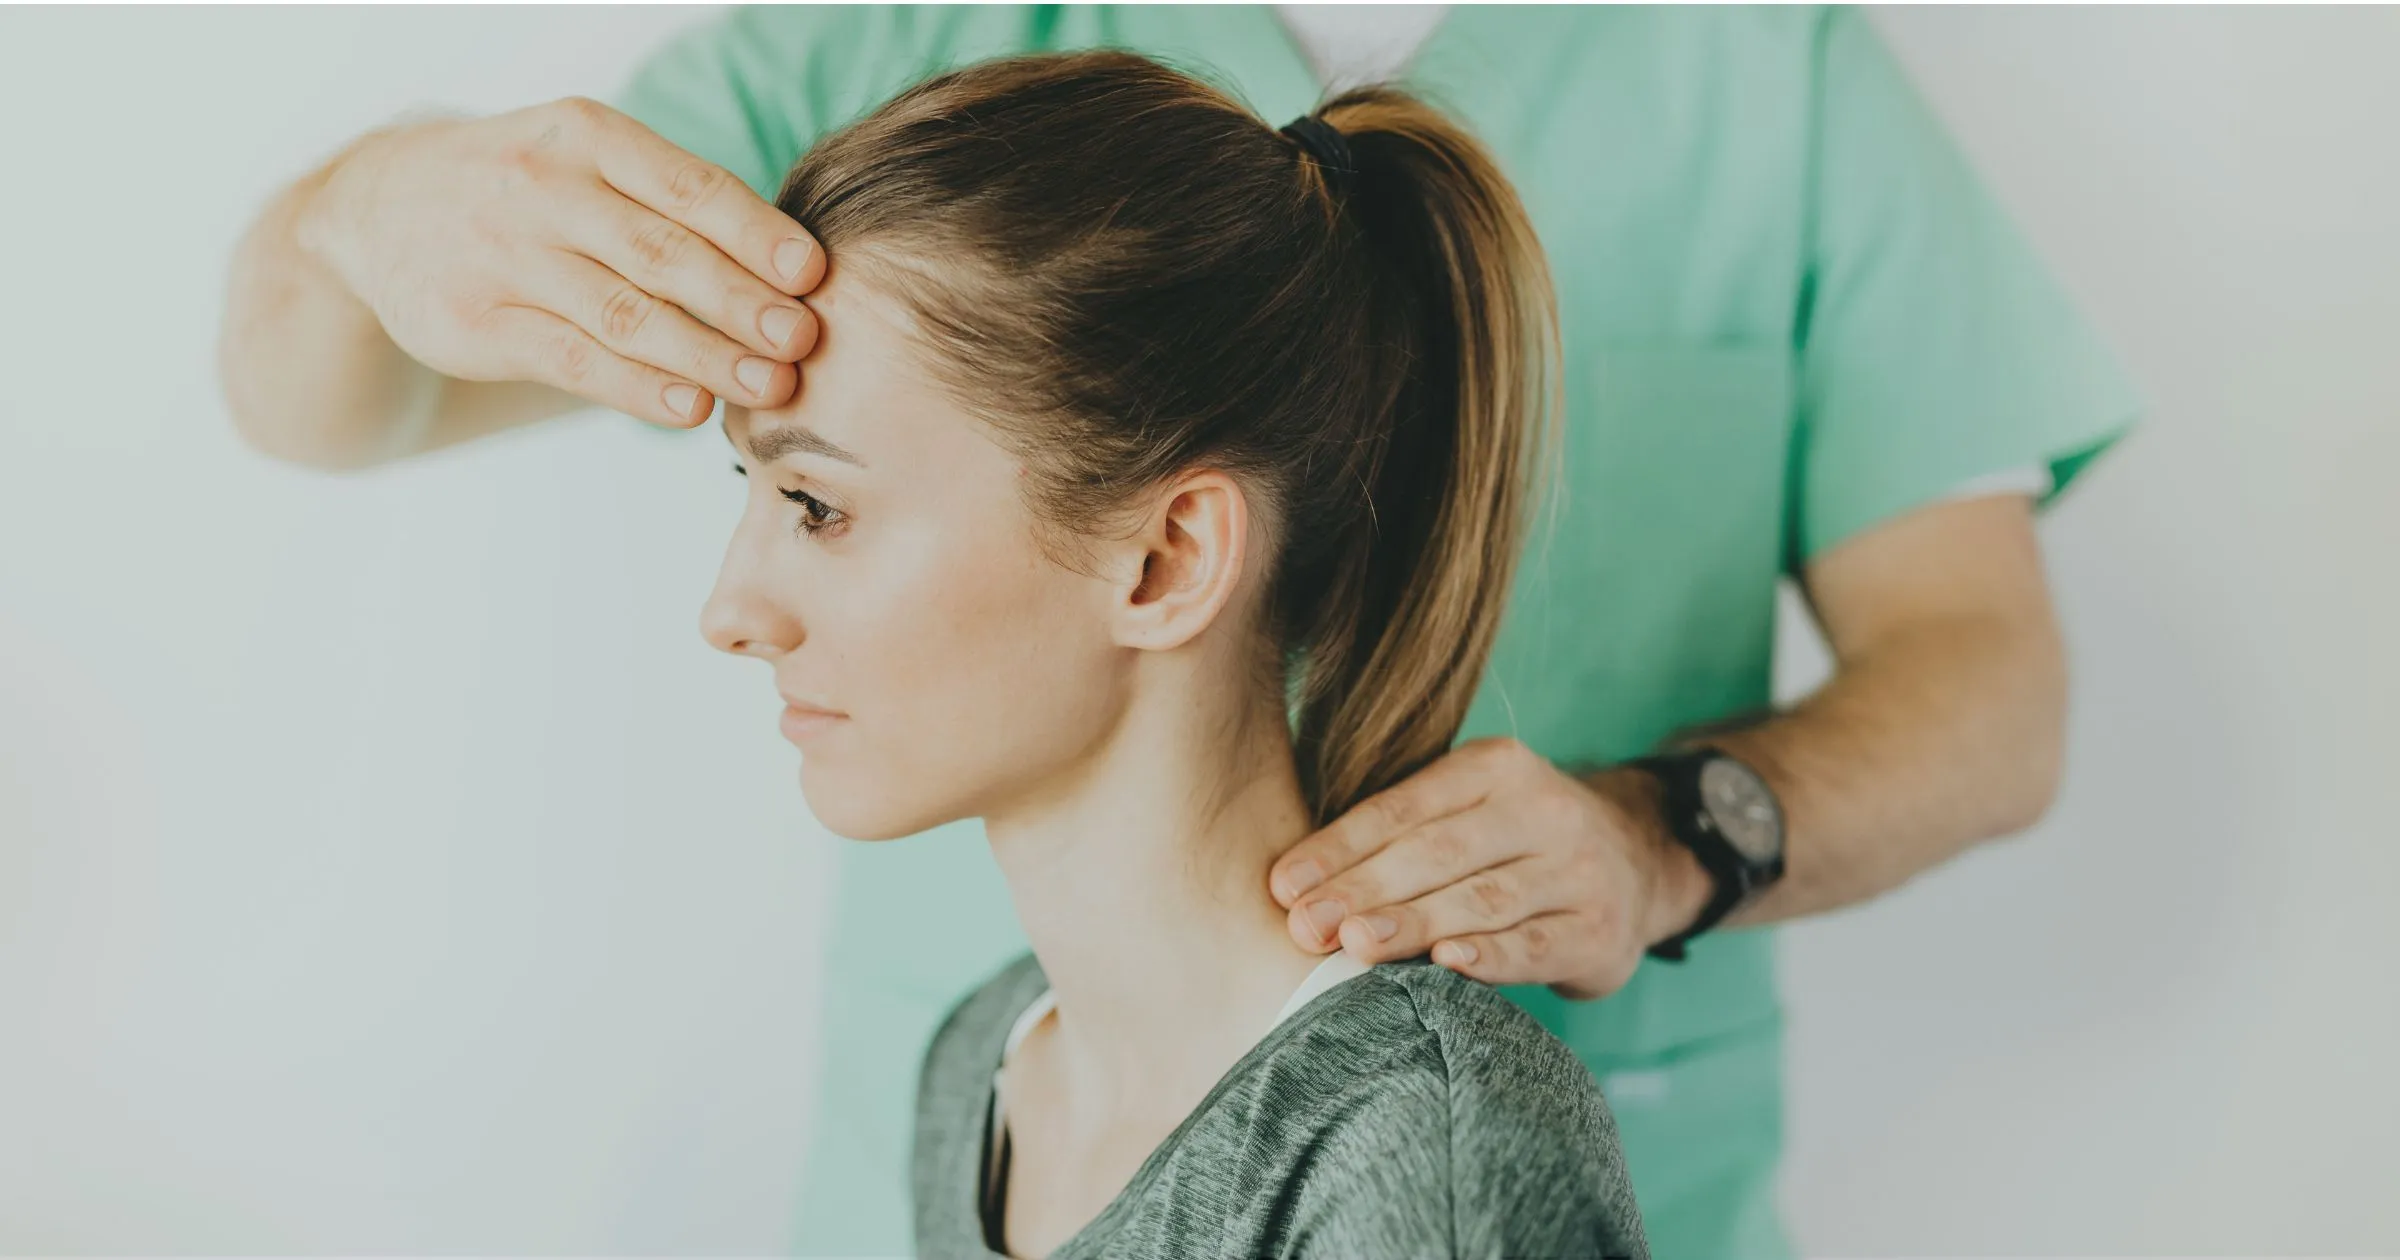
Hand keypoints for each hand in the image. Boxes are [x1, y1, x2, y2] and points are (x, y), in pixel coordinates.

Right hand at [299, 97, 825, 428]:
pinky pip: (572, 360)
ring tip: (770, 386)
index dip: (755, 233)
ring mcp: (503, 256)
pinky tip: (691, 408)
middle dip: (743, 301)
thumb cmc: (527, 192)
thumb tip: (794, 273)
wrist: (376, 209)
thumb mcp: (587, 162)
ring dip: (706, 354)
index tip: (813, 274)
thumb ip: (671, 204)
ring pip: (623, 312)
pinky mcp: (474, 323)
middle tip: (806, 341)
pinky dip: (639, 387)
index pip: (687, 185)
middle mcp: (544, 188)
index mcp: (589, 136)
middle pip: (662, 252)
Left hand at [1268, 737, 1713, 999]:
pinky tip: (1446, 964)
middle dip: (1364, 890)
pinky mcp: (1599, 929)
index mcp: (1496, 767)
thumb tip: (1296, 882)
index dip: (1340, 848)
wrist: (1639, 864)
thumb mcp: (1471, 811)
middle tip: (1305, 926)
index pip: (1404, 809)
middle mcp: (1542, 810)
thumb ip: (1402, 832)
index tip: (1284, 886)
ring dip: (1412, 924)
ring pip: (1482, 898)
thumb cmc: (1514, 844)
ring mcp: (1578, 870)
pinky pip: (1536, 944)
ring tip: (1353, 946)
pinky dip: (1491, 957)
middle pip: (1437, 852)